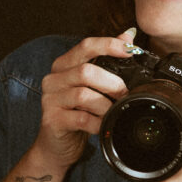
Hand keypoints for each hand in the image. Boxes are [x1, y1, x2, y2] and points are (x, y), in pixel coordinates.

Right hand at [31, 29, 136, 170]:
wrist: (56, 146)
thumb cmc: (77, 114)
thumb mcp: (92, 86)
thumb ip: (107, 60)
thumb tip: (128, 35)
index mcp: (63, 66)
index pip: (85, 46)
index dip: (109, 45)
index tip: (130, 51)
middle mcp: (53, 79)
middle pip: (86, 71)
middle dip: (112, 83)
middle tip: (125, 94)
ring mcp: (50, 100)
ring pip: (83, 95)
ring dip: (106, 105)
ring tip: (114, 112)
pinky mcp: (52, 120)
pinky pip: (81, 119)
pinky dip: (98, 122)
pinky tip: (103, 125)